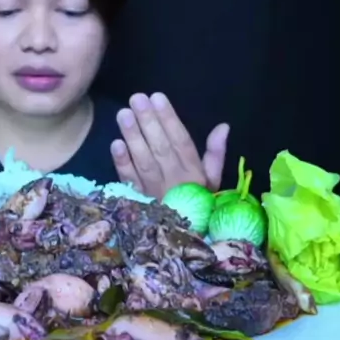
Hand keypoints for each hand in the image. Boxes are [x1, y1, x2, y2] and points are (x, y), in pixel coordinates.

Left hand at [111, 92, 228, 198]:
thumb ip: (216, 153)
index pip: (181, 141)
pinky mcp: (137, 200)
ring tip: (123, 113)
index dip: (169, 119)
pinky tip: (116, 144)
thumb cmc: (199, 203)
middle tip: (136, 98)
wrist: (185, 242)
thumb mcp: (213, 181)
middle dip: (148, 122)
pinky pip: (129, 181)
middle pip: (159, 148)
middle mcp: (174, 180)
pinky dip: (122, 163)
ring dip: (133, 137)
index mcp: (194, 173)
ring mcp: (154, 191)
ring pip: (143, 161)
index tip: (158, 97)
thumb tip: (223, 126)